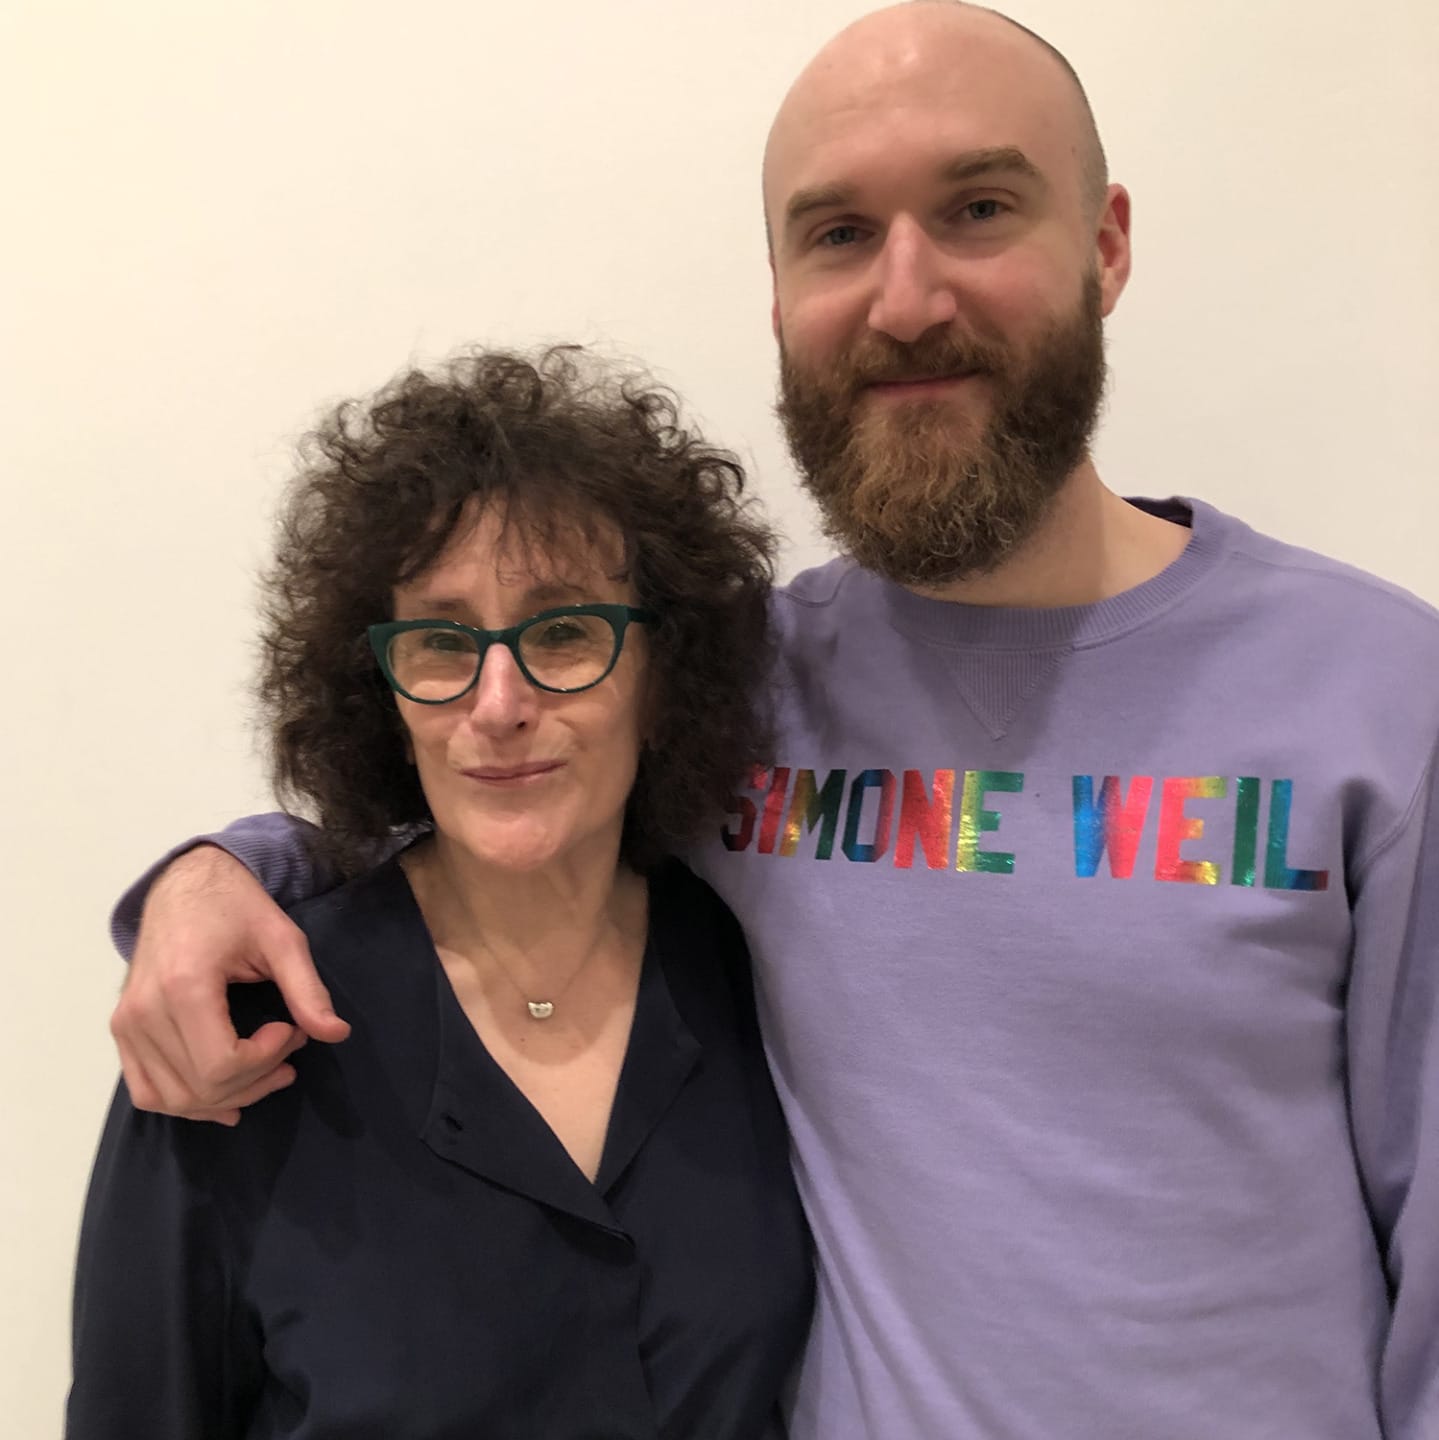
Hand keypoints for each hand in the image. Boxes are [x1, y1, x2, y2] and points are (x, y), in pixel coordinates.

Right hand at [110, 845, 350, 1123]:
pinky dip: (186, 1102)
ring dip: (227, 1098)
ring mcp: (126, 1024)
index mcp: (182, 986)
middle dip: (256, 1080)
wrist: (184, 885)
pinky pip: (147, 1091)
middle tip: (288, 1046)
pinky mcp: (122, 1030)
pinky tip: (225, 1097)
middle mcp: (144, 1011)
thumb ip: (307, 989)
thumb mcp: (282, 939)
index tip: (290, 1029)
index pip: (221, 1065)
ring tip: (266, 1072)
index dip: (266, 1059)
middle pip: (201, 1087)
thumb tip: (337, 1034)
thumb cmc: (236, 907)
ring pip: (173, 1099)